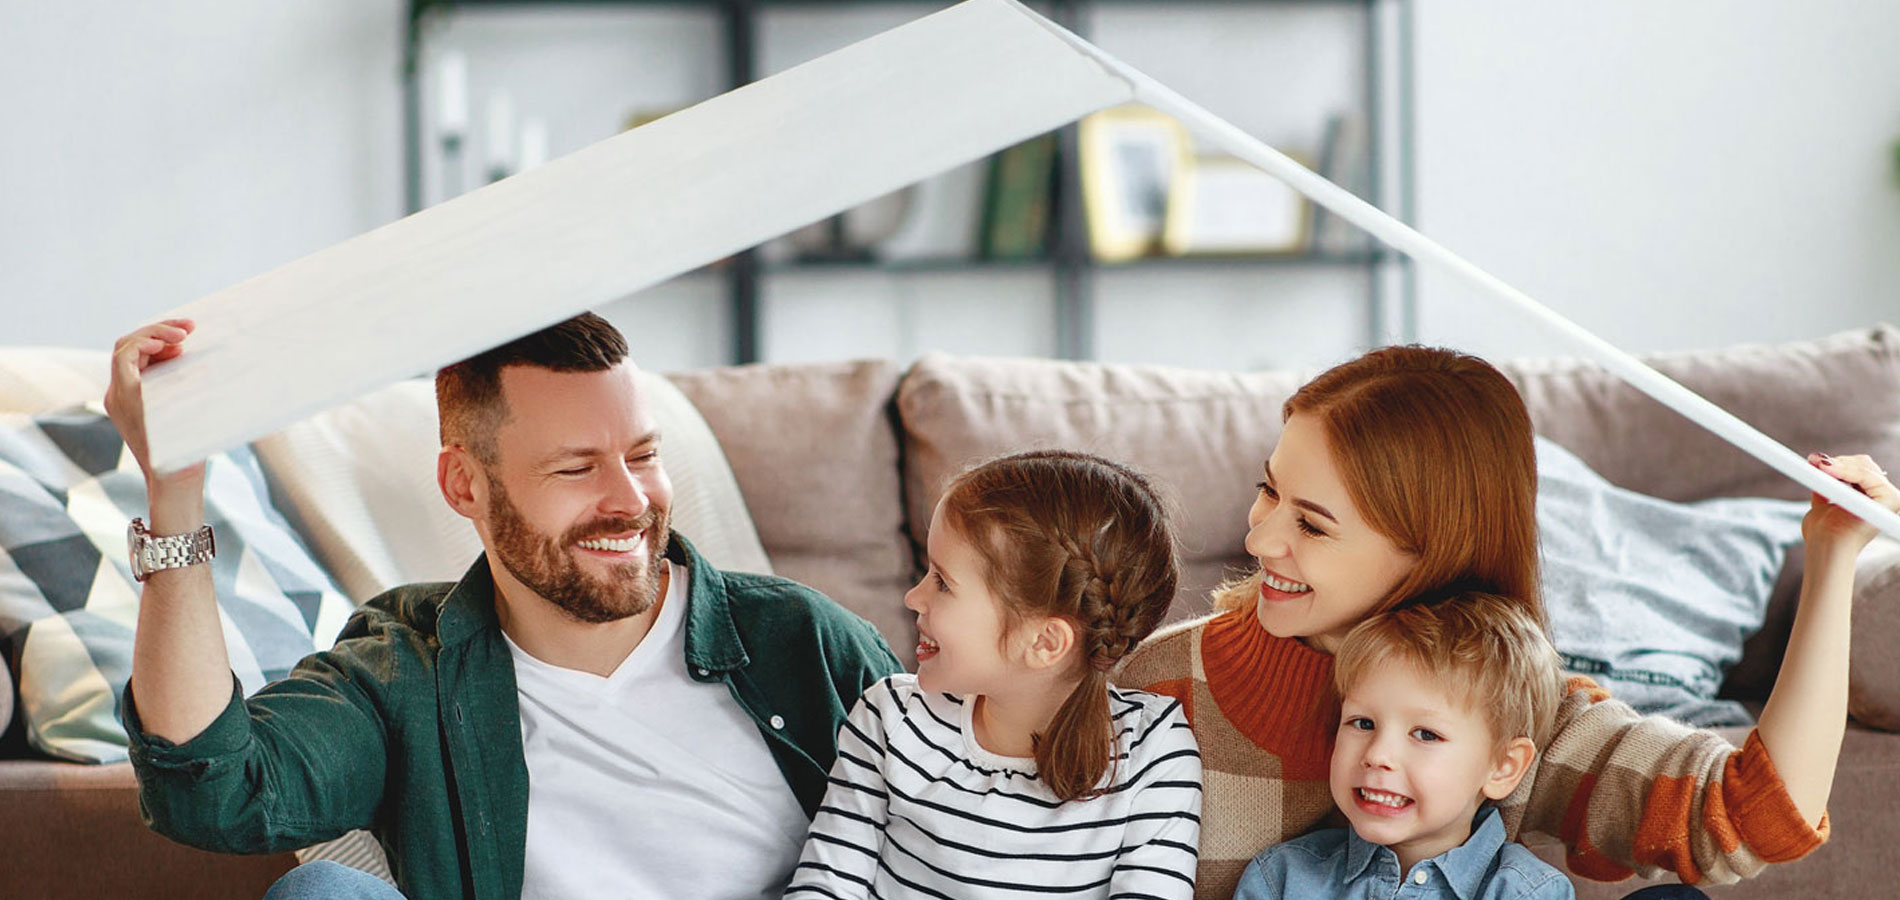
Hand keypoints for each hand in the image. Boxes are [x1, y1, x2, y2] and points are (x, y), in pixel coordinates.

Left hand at [104, 319, 203, 484]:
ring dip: (159, 343)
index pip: (126, 353)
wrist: (172, 483)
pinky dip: (158, 357)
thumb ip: (185, 383)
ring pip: (133, 356)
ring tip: (186, 339)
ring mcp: (122, 399)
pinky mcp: (132, 403)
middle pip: (127, 348)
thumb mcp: (188, 415)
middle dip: (157, 333)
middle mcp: (117, 396)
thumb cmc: (184, 454)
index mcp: (125, 398)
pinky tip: (180, 357)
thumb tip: (194, 356)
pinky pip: (139, 369)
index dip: (151, 338)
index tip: (179, 340)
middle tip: (187, 330)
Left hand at [1803, 452, 1897, 555]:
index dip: (1839, 463)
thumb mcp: (1825, 503)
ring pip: (1864, 468)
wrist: (1826, 547)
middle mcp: (1885, 497)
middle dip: (1837, 462)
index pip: (1861, 468)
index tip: (1814, 459)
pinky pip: (1866, 476)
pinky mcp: (1891, 500)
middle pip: (1865, 464)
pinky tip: (1826, 469)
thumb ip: (1827, 487)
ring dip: (1838, 465)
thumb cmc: (1823, 532)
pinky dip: (1844, 470)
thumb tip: (1819, 467)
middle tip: (1814, 461)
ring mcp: (1891, 499)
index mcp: (1873, 498)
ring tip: (1818, 466)